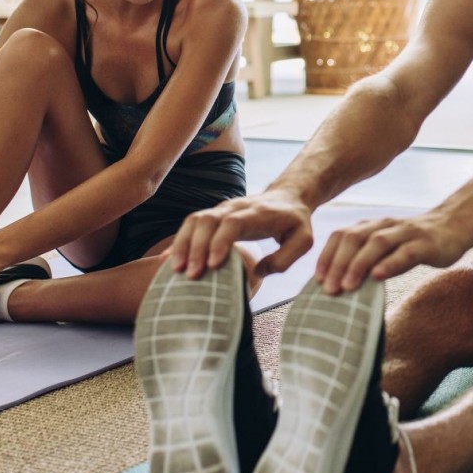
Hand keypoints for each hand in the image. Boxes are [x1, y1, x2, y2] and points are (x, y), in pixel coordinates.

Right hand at [166, 189, 313, 279]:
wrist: (287, 198)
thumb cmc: (295, 223)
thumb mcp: (303, 240)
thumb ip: (285, 258)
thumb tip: (258, 271)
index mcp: (257, 213)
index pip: (232, 222)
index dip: (220, 241)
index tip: (213, 264)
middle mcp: (235, 208)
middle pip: (207, 220)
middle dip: (196, 247)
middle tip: (191, 274)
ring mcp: (222, 210)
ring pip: (195, 220)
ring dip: (183, 244)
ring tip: (175, 270)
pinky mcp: (214, 216)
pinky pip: (191, 225)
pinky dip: (179, 241)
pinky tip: (168, 260)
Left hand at [315, 211, 467, 294]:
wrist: (454, 225)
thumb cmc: (415, 243)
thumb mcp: (388, 247)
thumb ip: (368, 259)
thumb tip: (341, 285)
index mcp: (373, 226)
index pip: (342, 235)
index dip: (327, 256)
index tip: (318, 279)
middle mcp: (386, 226)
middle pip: (354, 238)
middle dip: (338, 263)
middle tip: (329, 289)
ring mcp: (407, 233)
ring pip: (377, 243)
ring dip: (358, 264)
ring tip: (347, 286)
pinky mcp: (426, 243)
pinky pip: (406, 252)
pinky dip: (390, 264)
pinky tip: (378, 277)